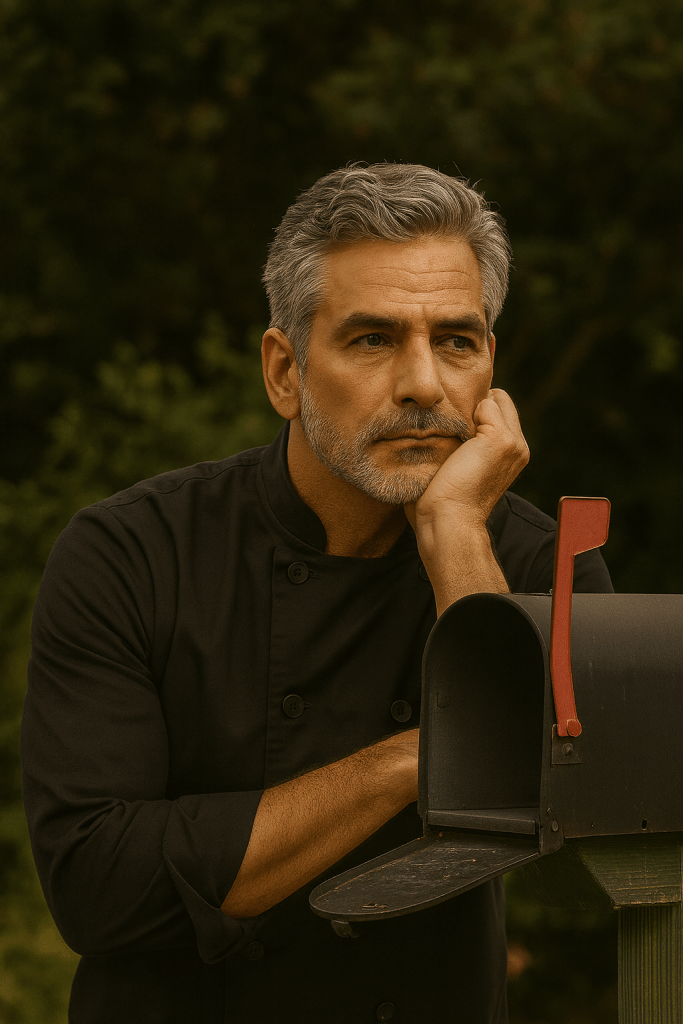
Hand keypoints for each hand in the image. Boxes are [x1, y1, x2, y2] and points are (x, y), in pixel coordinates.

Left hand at [404, 389, 528, 612]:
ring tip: (451, 431)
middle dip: (475, 404)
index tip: (452, 426)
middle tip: (450, 424)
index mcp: (511, 456)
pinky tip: (453, 436)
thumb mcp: (460, 467)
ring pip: (494, 399)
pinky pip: (487, 403)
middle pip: (500, 401)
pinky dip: (466, 411)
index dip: (476, 412)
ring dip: (469, 407)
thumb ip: (465, 445)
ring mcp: (514, 444)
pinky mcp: (501, 440)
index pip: (500, 411)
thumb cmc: (442, 501)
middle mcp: (519, 448)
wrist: (448, 520)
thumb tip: (449, 424)